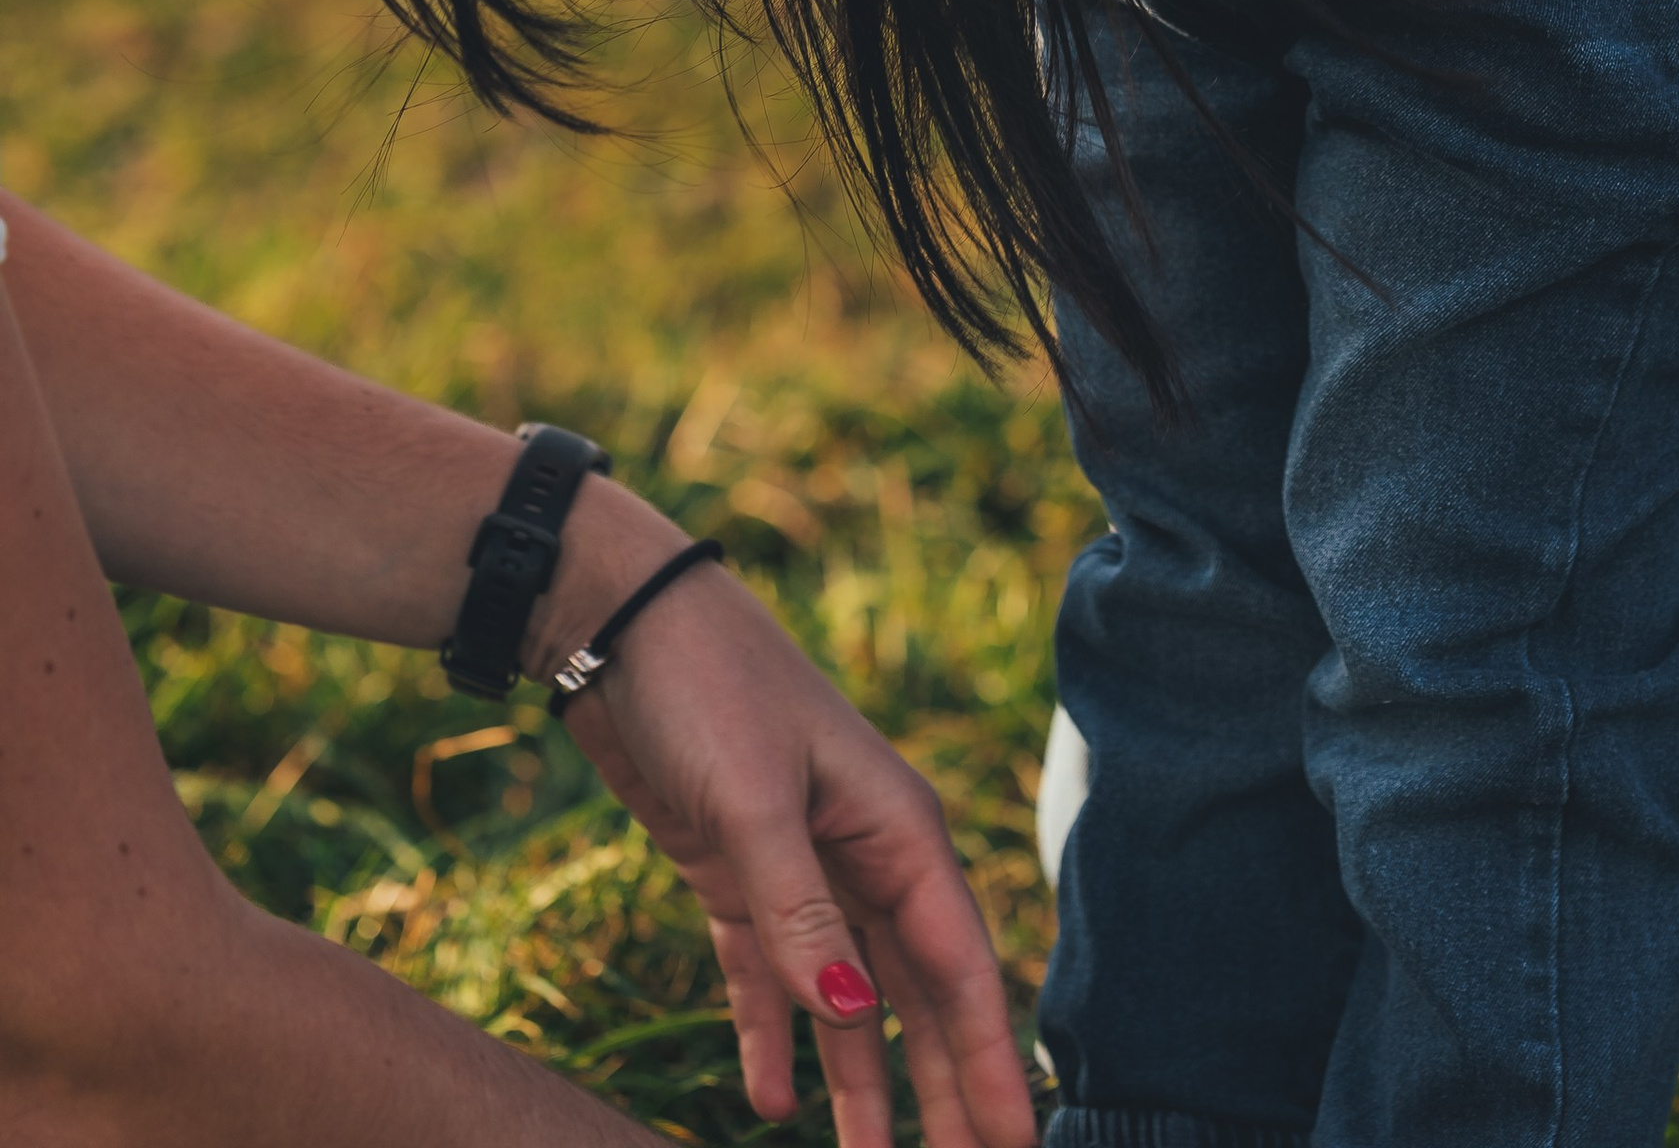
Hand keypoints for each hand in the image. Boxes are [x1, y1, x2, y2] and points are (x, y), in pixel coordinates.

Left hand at [556, 554, 1032, 1147]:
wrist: (622, 621)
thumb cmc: (707, 687)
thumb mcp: (752, 799)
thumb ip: (799, 913)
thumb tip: (853, 1018)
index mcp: (897, 829)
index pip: (958, 968)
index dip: (990, 1060)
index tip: (1017, 1142)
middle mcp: (863, 855)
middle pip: (915, 998)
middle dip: (944, 1090)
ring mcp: (800, 868)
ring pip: (848, 1001)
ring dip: (863, 1085)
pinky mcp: (735, 874)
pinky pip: (768, 976)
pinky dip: (774, 1039)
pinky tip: (776, 1101)